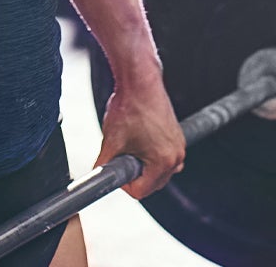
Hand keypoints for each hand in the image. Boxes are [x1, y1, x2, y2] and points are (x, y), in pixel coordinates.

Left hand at [96, 73, 185, 199]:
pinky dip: (150, 156)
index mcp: (163, 162)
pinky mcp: (177, 138)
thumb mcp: (111, 142)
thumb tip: (96, 177)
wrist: (141, 83)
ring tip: (129, 146)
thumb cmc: (129, 108)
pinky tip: (139, 140)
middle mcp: (176, 157)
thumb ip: (103, 166)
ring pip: (158, 172)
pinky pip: (164, 158)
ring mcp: (178, 147)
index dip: (123, 184)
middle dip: (134, 175)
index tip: (115, 168)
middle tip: (120, 156)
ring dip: (142, 166)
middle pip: (151, 184)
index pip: (139, 191)